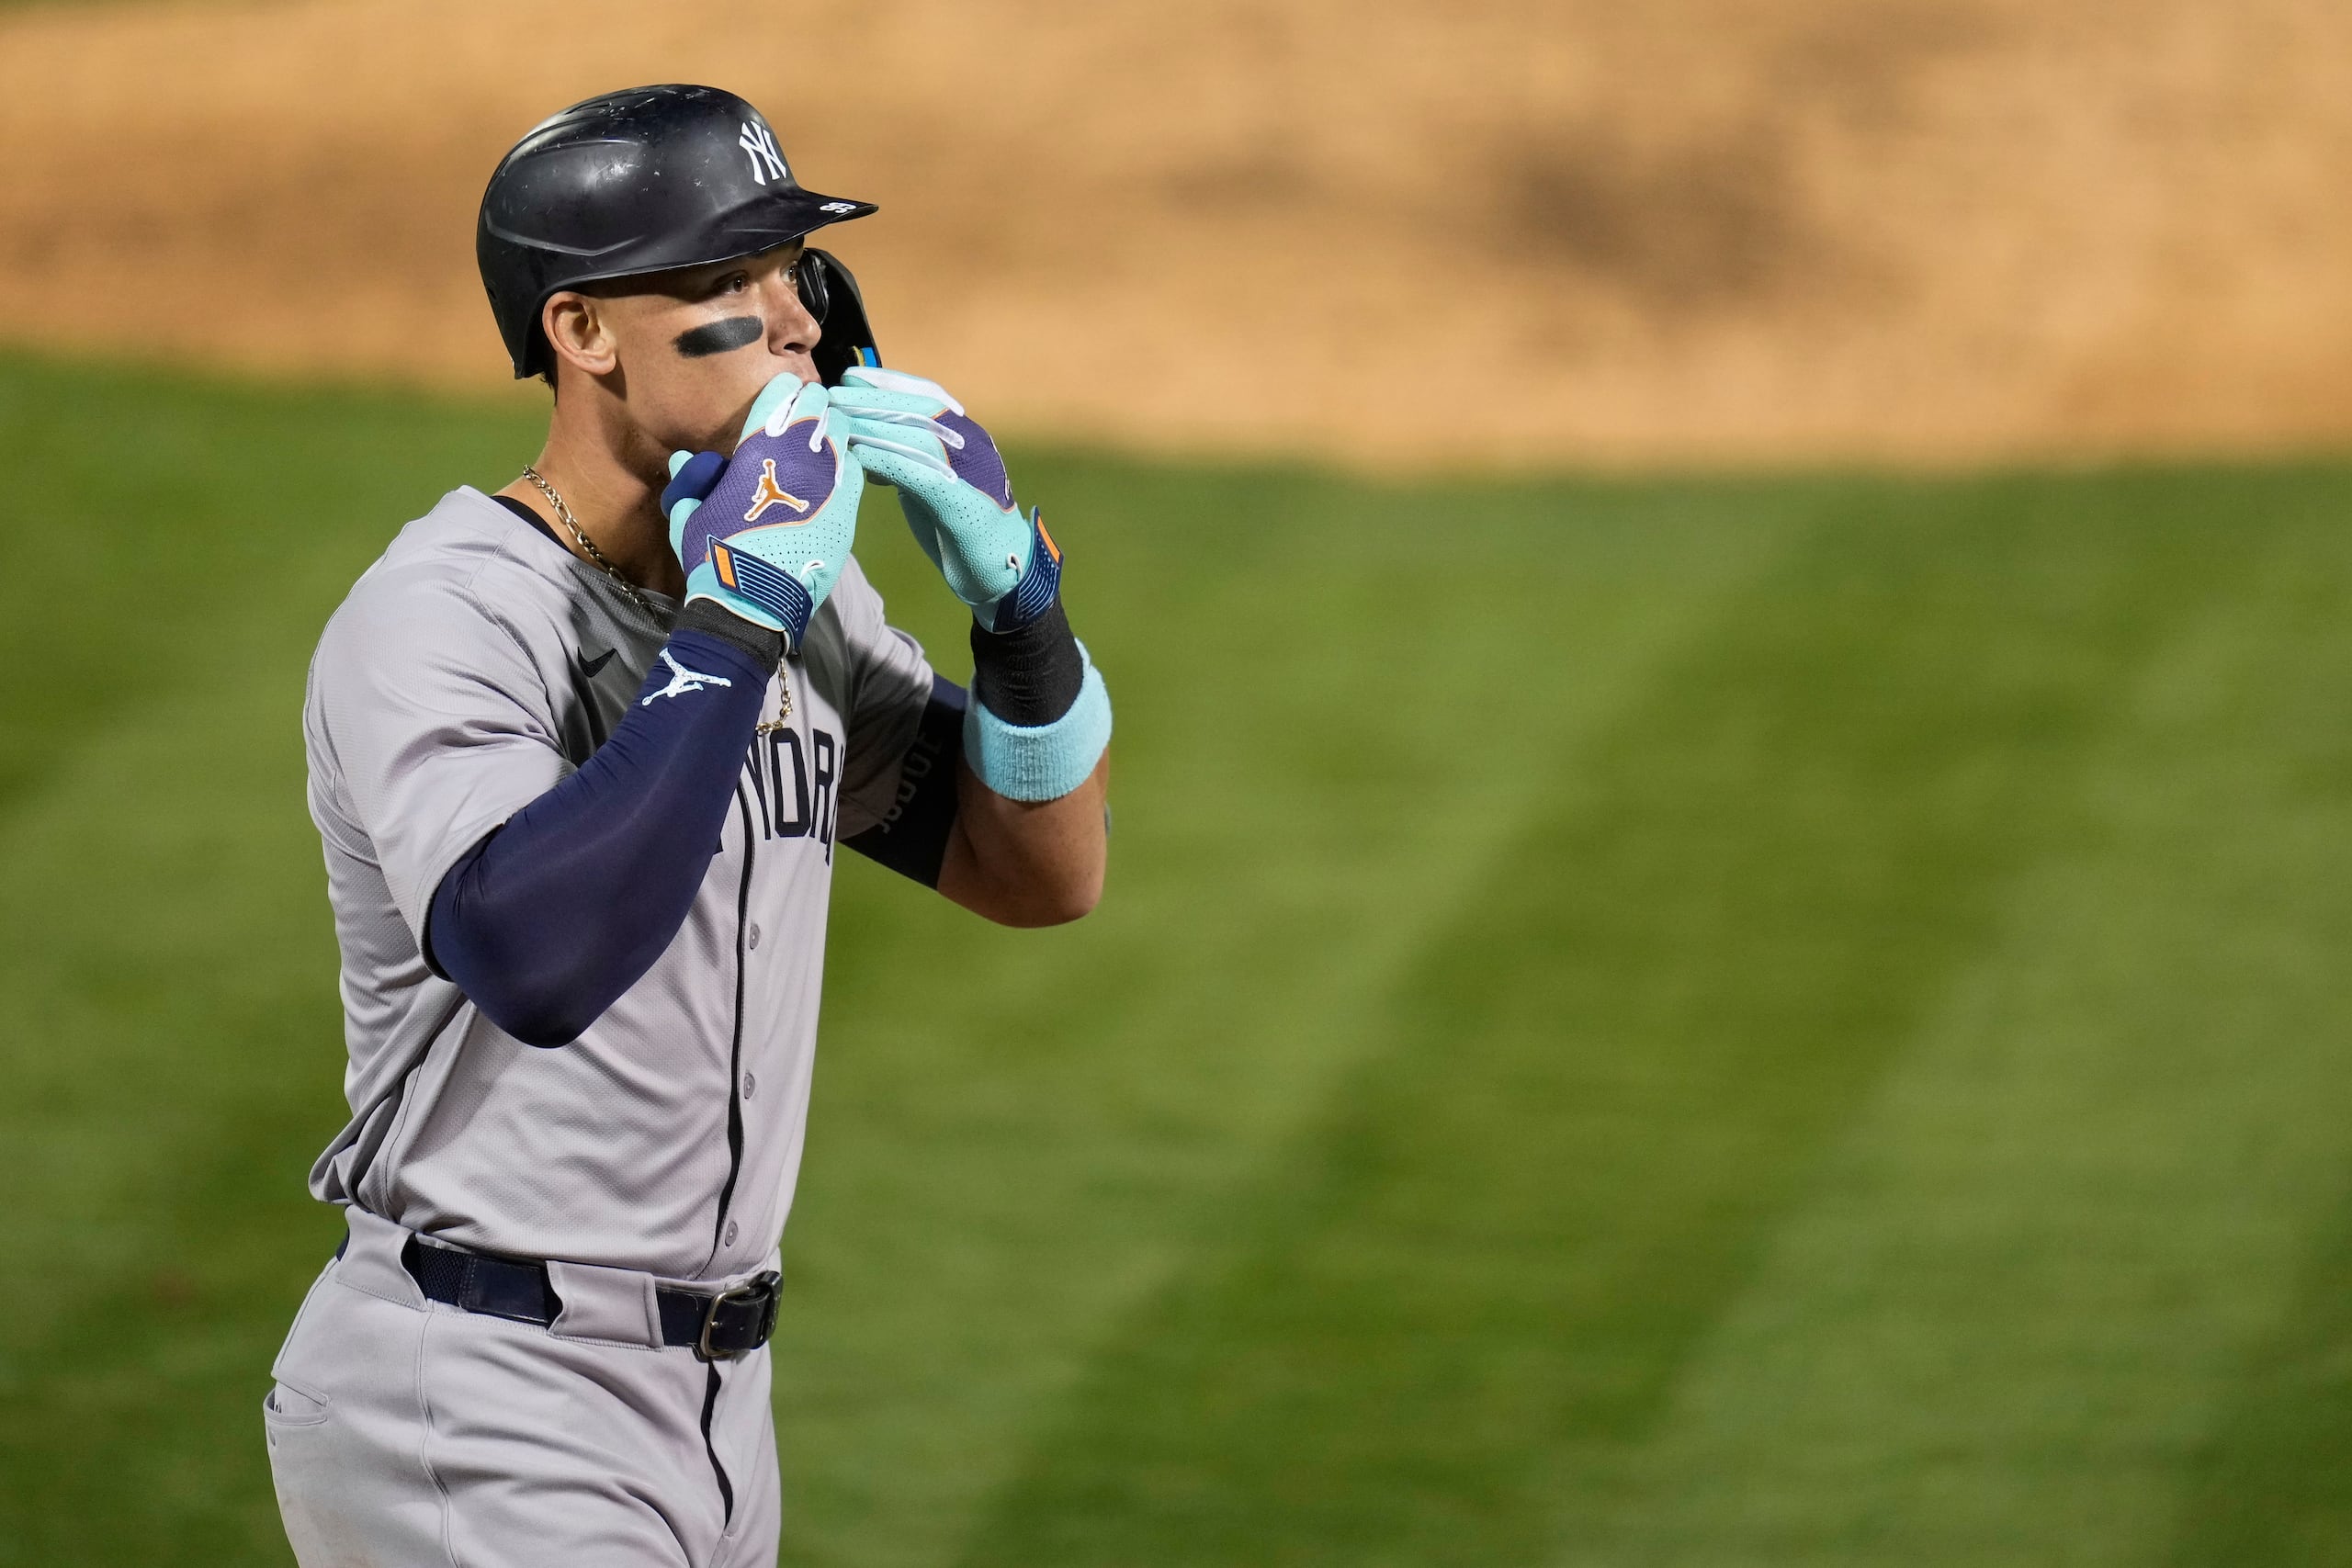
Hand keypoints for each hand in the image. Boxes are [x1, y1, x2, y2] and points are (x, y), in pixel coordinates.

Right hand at [662, 373, 862, 647]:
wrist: (753, 600)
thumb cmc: (715, 557)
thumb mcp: (690, 516)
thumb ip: (692, 483)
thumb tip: (685, 459)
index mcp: (755, 452)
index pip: (780, 400)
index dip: (785, 393)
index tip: (786, 394)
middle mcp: (796, 458)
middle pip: (816, 410)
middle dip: (813, 404)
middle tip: (811, 407)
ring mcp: (827, 483)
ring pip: (840, 435)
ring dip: (832, 429)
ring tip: (826, 432)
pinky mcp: (847, 511)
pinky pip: (854, 471)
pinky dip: (847, 462)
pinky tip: (840, 465)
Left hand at [828, 367, 1059, 629]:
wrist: (1005, 571)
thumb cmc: (963, 527)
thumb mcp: (933, 482)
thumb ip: (909, 458)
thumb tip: (867, 439)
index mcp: (968, 437)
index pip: (927, 395)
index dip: (887, 382)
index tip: (850, 376)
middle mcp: (973, 447)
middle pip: (920, 410)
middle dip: (874, 397)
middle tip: (834, 394)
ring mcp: (972, 473)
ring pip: (919, 436)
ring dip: (874, 426)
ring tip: (839, 421)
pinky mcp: (964, 504)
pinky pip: (921, 474)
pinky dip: (887, 461)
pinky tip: (859, 456)